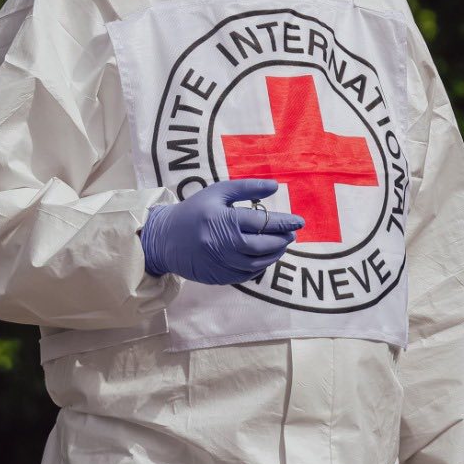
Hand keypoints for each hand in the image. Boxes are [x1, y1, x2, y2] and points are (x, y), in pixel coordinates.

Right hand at [139, 179, 303, 284]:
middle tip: (292, 233)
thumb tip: (275, 186)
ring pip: (257, 263)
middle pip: (262, 245)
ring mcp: (220, 263)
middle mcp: (222, 243)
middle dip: (282, 239)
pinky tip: (265, 257)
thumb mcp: (217, 192)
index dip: (283, 222)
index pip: (261, 222)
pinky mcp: (219, 276)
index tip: (299, 221)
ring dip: (275, 254)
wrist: (165, 238)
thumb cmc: (194, 210)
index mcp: (222, 220)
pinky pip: (247, 274)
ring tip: (282, 244)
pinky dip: (261, 266)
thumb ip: (246, 188)